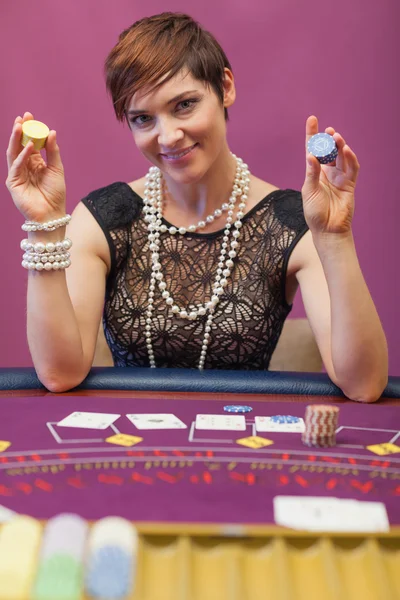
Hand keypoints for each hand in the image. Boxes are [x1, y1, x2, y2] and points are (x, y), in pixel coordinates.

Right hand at [5, 112, 66, 222]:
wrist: (52, 214)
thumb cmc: (55, 194)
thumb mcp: (57, 169)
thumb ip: (53, 151)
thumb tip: (52, 132)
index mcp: (35, 163)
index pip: (30, 142)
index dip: (29, 129)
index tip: (30, 115)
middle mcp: (24, 166)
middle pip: (19, 145)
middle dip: (20, 130)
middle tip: (23, 117)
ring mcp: (17, 174)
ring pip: (13, 153)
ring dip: (16, 139)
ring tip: (20, 126)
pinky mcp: (13, 183)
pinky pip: (16, 166)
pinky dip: (22, 156)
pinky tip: (29, 147)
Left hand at [301, 115, 359, 236]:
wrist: (328, 229)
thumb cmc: (314, 213)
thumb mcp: (309, 191)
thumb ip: (311, 173)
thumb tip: (310, 155)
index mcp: (314, 173)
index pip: (313, 150)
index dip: (312, 135)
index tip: (312, 119)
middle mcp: (327, 173)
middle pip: (328, 150)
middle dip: (328, 139)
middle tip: (328, 130)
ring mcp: (339, 178)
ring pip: (341, 157)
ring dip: (339, 146)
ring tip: (336, 137)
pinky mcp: (350, 184)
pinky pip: (352, 168)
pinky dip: (350, 158)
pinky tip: (346, 150)